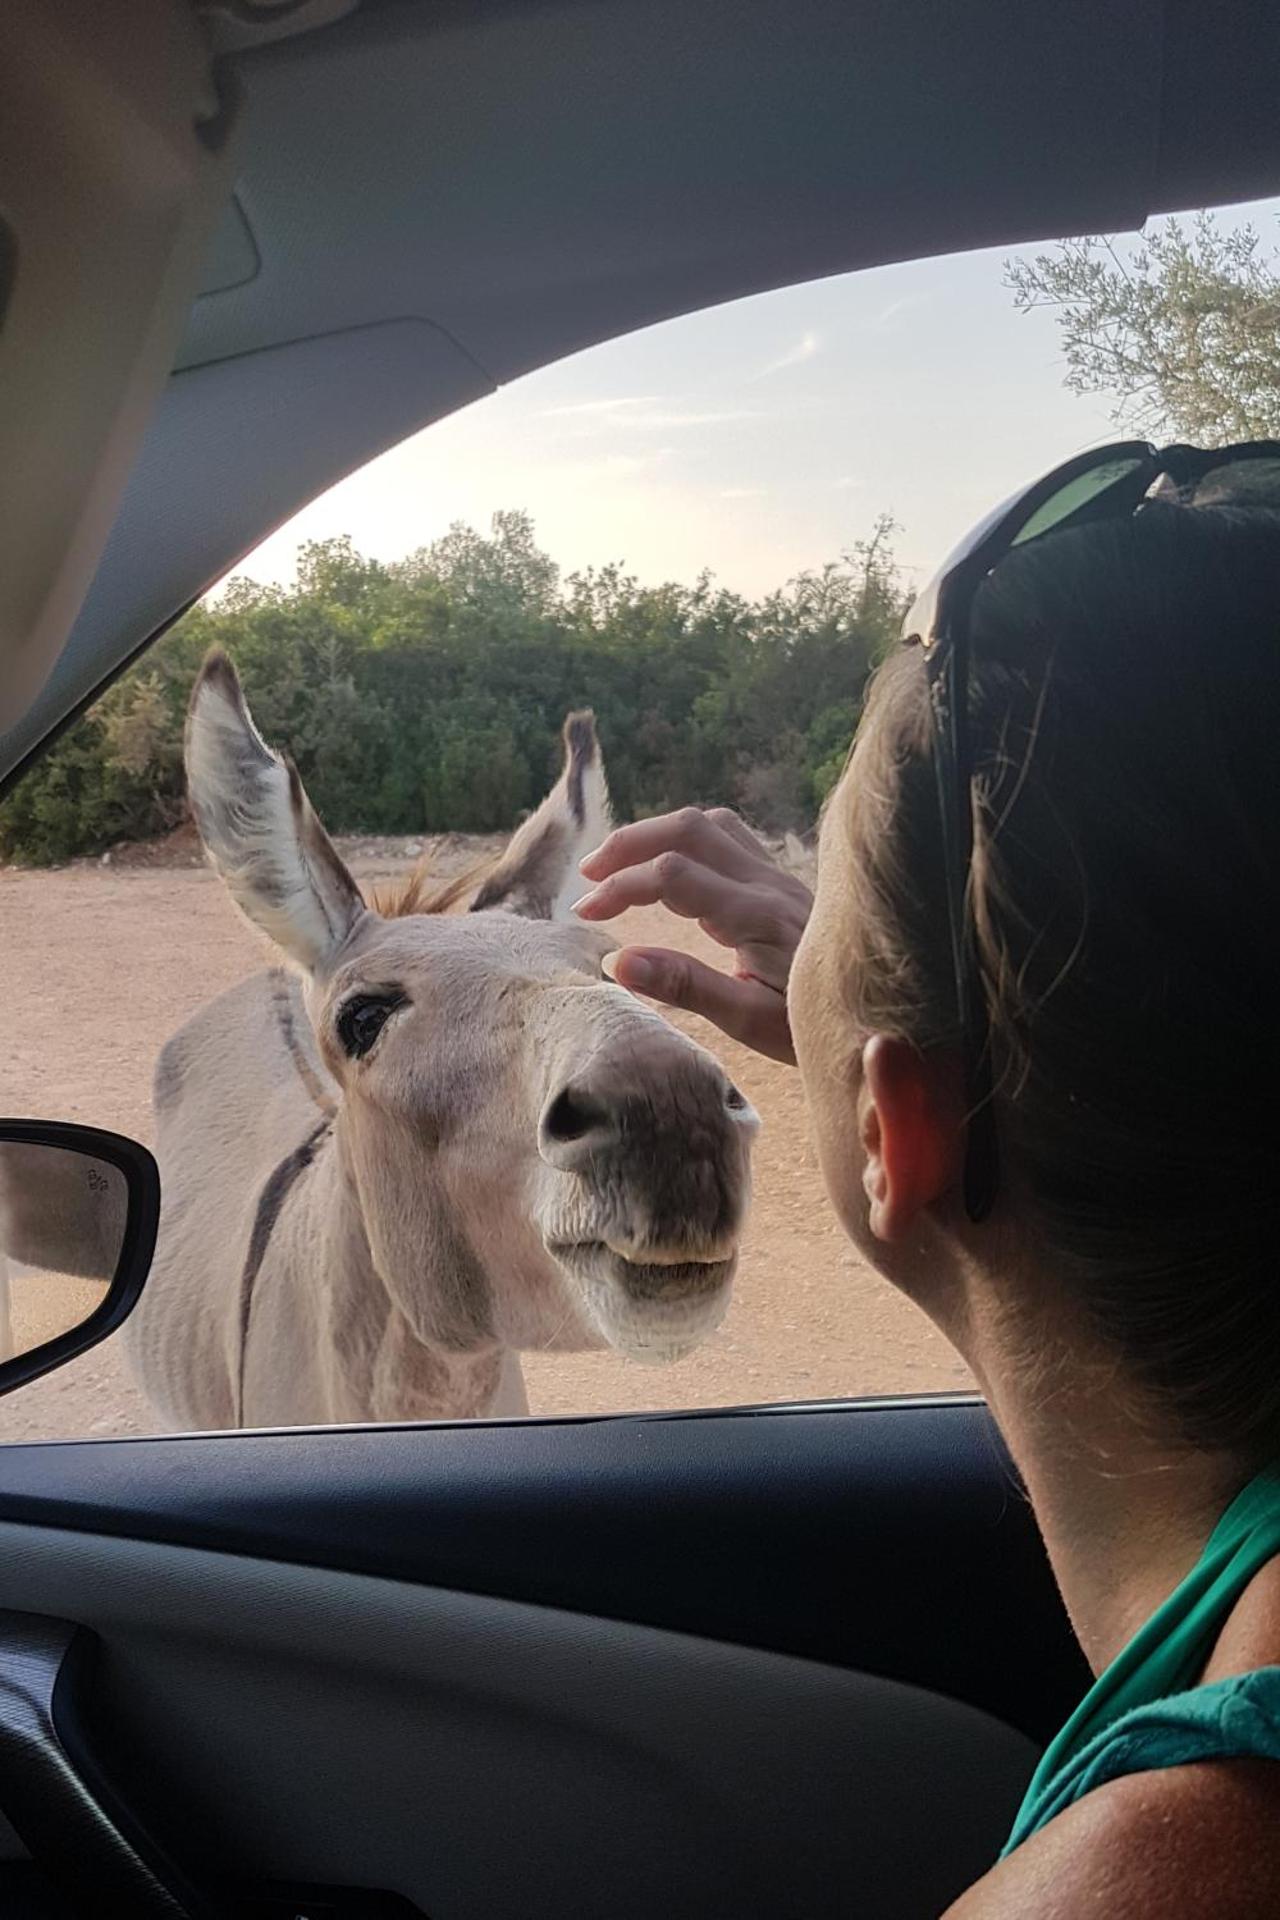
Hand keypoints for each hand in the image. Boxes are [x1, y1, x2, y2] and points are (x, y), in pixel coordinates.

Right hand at [574, 807, 812, 1065]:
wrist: (883, 1013)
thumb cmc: (815, 1027)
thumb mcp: (749, 1022)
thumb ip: (686, 987)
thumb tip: (618, 960)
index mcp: (758, 916)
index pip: (673, 874)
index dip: (621, 886)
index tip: (586, 914)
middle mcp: (769, 882)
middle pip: (689, 828)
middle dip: (629, 844)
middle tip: (588, 877)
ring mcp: (778, 875)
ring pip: (709, 823)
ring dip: (656, 834)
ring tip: (617, 865)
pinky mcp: (781, 879)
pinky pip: (729, 836)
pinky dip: (686, 839)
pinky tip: (668, 866)